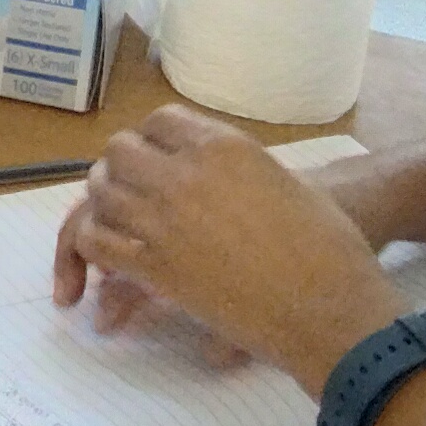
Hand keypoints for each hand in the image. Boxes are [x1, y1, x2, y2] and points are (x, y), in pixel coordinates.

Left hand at [51, 108, 405, 392]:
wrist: (330, 304)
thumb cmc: (328, 243)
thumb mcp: (285, 182)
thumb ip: (240, 171)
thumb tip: (218, 184)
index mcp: (223, 145)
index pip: (160, 121)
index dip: (153, 140)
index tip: (158, 160)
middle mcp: (185, 172)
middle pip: (121, 150)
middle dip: (123, 168)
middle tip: (134, 193)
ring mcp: (165, 217)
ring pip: (102, 190)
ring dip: (105, 203)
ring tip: (120, 221)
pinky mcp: (155, 266)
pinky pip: (97, 241)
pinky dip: (94, 244)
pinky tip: (111, 258)